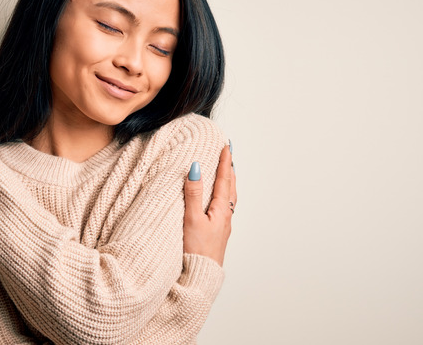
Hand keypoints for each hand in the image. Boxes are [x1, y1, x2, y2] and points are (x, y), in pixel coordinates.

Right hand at [183, 144, 235, 265]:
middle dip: (229, 169)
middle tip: (229, 154)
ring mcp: (223, 225)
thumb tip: (196, 169)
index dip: (224, 162)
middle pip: (230, 187)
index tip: (226, 146)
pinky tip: (218, 200)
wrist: (201, 276)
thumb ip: (193, 194)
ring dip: (227, 182)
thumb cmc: (196, 250)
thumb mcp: (192, 219)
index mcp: (221, 210)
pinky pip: (224, 207)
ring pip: (229, 197)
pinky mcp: (218, 233)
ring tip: (226, 172)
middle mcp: (226, 216)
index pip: (224, 180)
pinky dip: (223, 195)